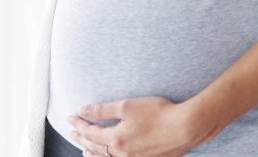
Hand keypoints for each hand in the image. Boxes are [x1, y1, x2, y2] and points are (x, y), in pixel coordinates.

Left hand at [66, 96, 212, 156]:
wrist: (185, 127)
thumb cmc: (158, 113)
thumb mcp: (127, 106)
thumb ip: (102, 110)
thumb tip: (82, 110)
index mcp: (116, 139)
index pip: (90, 132)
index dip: (79, 124)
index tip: (71, 117)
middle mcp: (122, 154)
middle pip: (95, 148)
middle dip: (82, 138)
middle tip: (72, 132)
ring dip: (93, 153)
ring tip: (84, 149)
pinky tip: (110, 155)